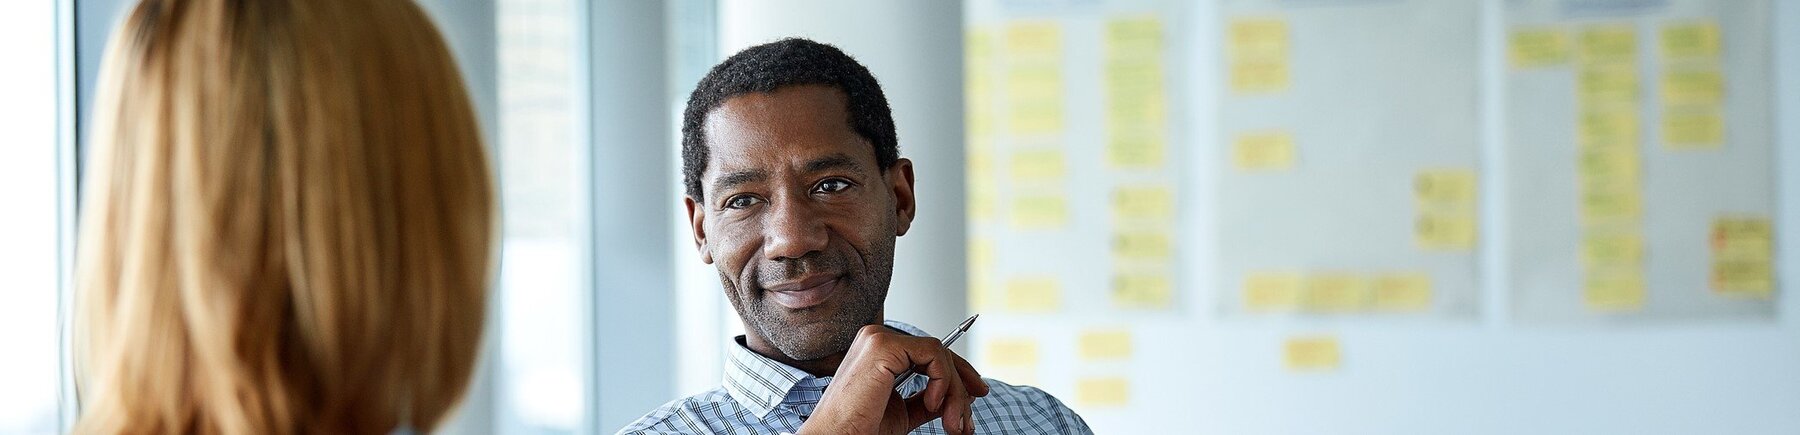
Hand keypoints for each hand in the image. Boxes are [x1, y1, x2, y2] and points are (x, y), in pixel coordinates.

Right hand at [799, 324, 989, 434]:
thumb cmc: (860, 430)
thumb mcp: (903, 412)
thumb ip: (927, 399)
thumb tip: (959, 394)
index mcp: (878, 351)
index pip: (928, 353)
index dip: (957, 372)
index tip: (978, 394)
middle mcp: (876, 338)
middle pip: (937, 352)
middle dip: (961, 386)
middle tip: (967, 421)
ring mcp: (878, 338)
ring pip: (939, 354)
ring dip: (955, 391)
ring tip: (953, 423)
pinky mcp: (882, 346)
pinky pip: (933, 354)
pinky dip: (943, 381)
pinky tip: (934, 405)